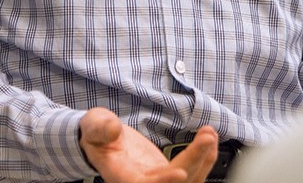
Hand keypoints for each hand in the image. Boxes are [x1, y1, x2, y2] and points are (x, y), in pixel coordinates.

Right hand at [79, 107, 218, 182]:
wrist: (102, 138)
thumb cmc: (96, 132)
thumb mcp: (93, 125)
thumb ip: (101, 128)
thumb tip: (113, 129)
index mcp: (122, 176)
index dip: (163, 182)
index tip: (181, 172)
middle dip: (193, 161)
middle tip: (207, 137)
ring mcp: (157, 179)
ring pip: (187, 179)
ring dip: (203, 159)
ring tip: (209, 134)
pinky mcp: (167, 172)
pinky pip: (191, 170)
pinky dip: (203, 156)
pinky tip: (209, 139)